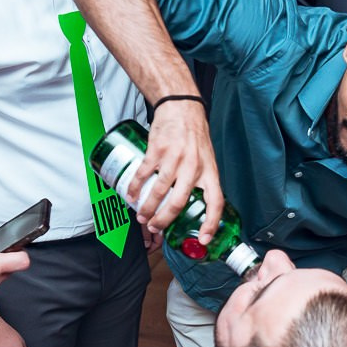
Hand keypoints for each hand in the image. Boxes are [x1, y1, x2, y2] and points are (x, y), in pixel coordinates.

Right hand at [127, 98, 221, 238]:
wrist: (181, 108)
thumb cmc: (195, 136)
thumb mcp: (207, 160)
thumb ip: (202, 181)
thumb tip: (193, 207)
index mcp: (209, 172)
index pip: (216, 202)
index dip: (211, 223)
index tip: (204, 238)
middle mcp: (193, 167)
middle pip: (179, 202)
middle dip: (164, 220)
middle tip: (155, 227)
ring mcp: (174, 159)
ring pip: (159, 191)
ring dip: (147, 207)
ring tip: (141, 215)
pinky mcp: (158, 150)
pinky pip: (143, 174)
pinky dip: (135, 187)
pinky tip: (130, 194)